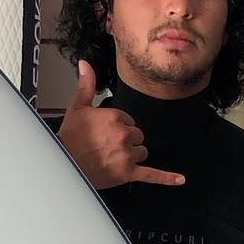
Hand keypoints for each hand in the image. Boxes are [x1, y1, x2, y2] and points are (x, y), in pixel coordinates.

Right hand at [58, 60, 184, 189]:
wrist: (64, 164)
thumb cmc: (69, 139)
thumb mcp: (77, 108)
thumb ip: (86, 85)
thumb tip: (85, 64)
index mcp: (115, 117)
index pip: (128, 120)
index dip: (117, 127)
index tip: (104, 132)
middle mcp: (123, 135)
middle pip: (137, 136)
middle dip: (125, 141)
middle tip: (106, 146)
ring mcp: (127, 155)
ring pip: (142, 151)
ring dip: (132, 155)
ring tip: (113, 158)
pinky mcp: (128, 173)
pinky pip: (152, 175)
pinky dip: (166, 178)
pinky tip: (179, 179)